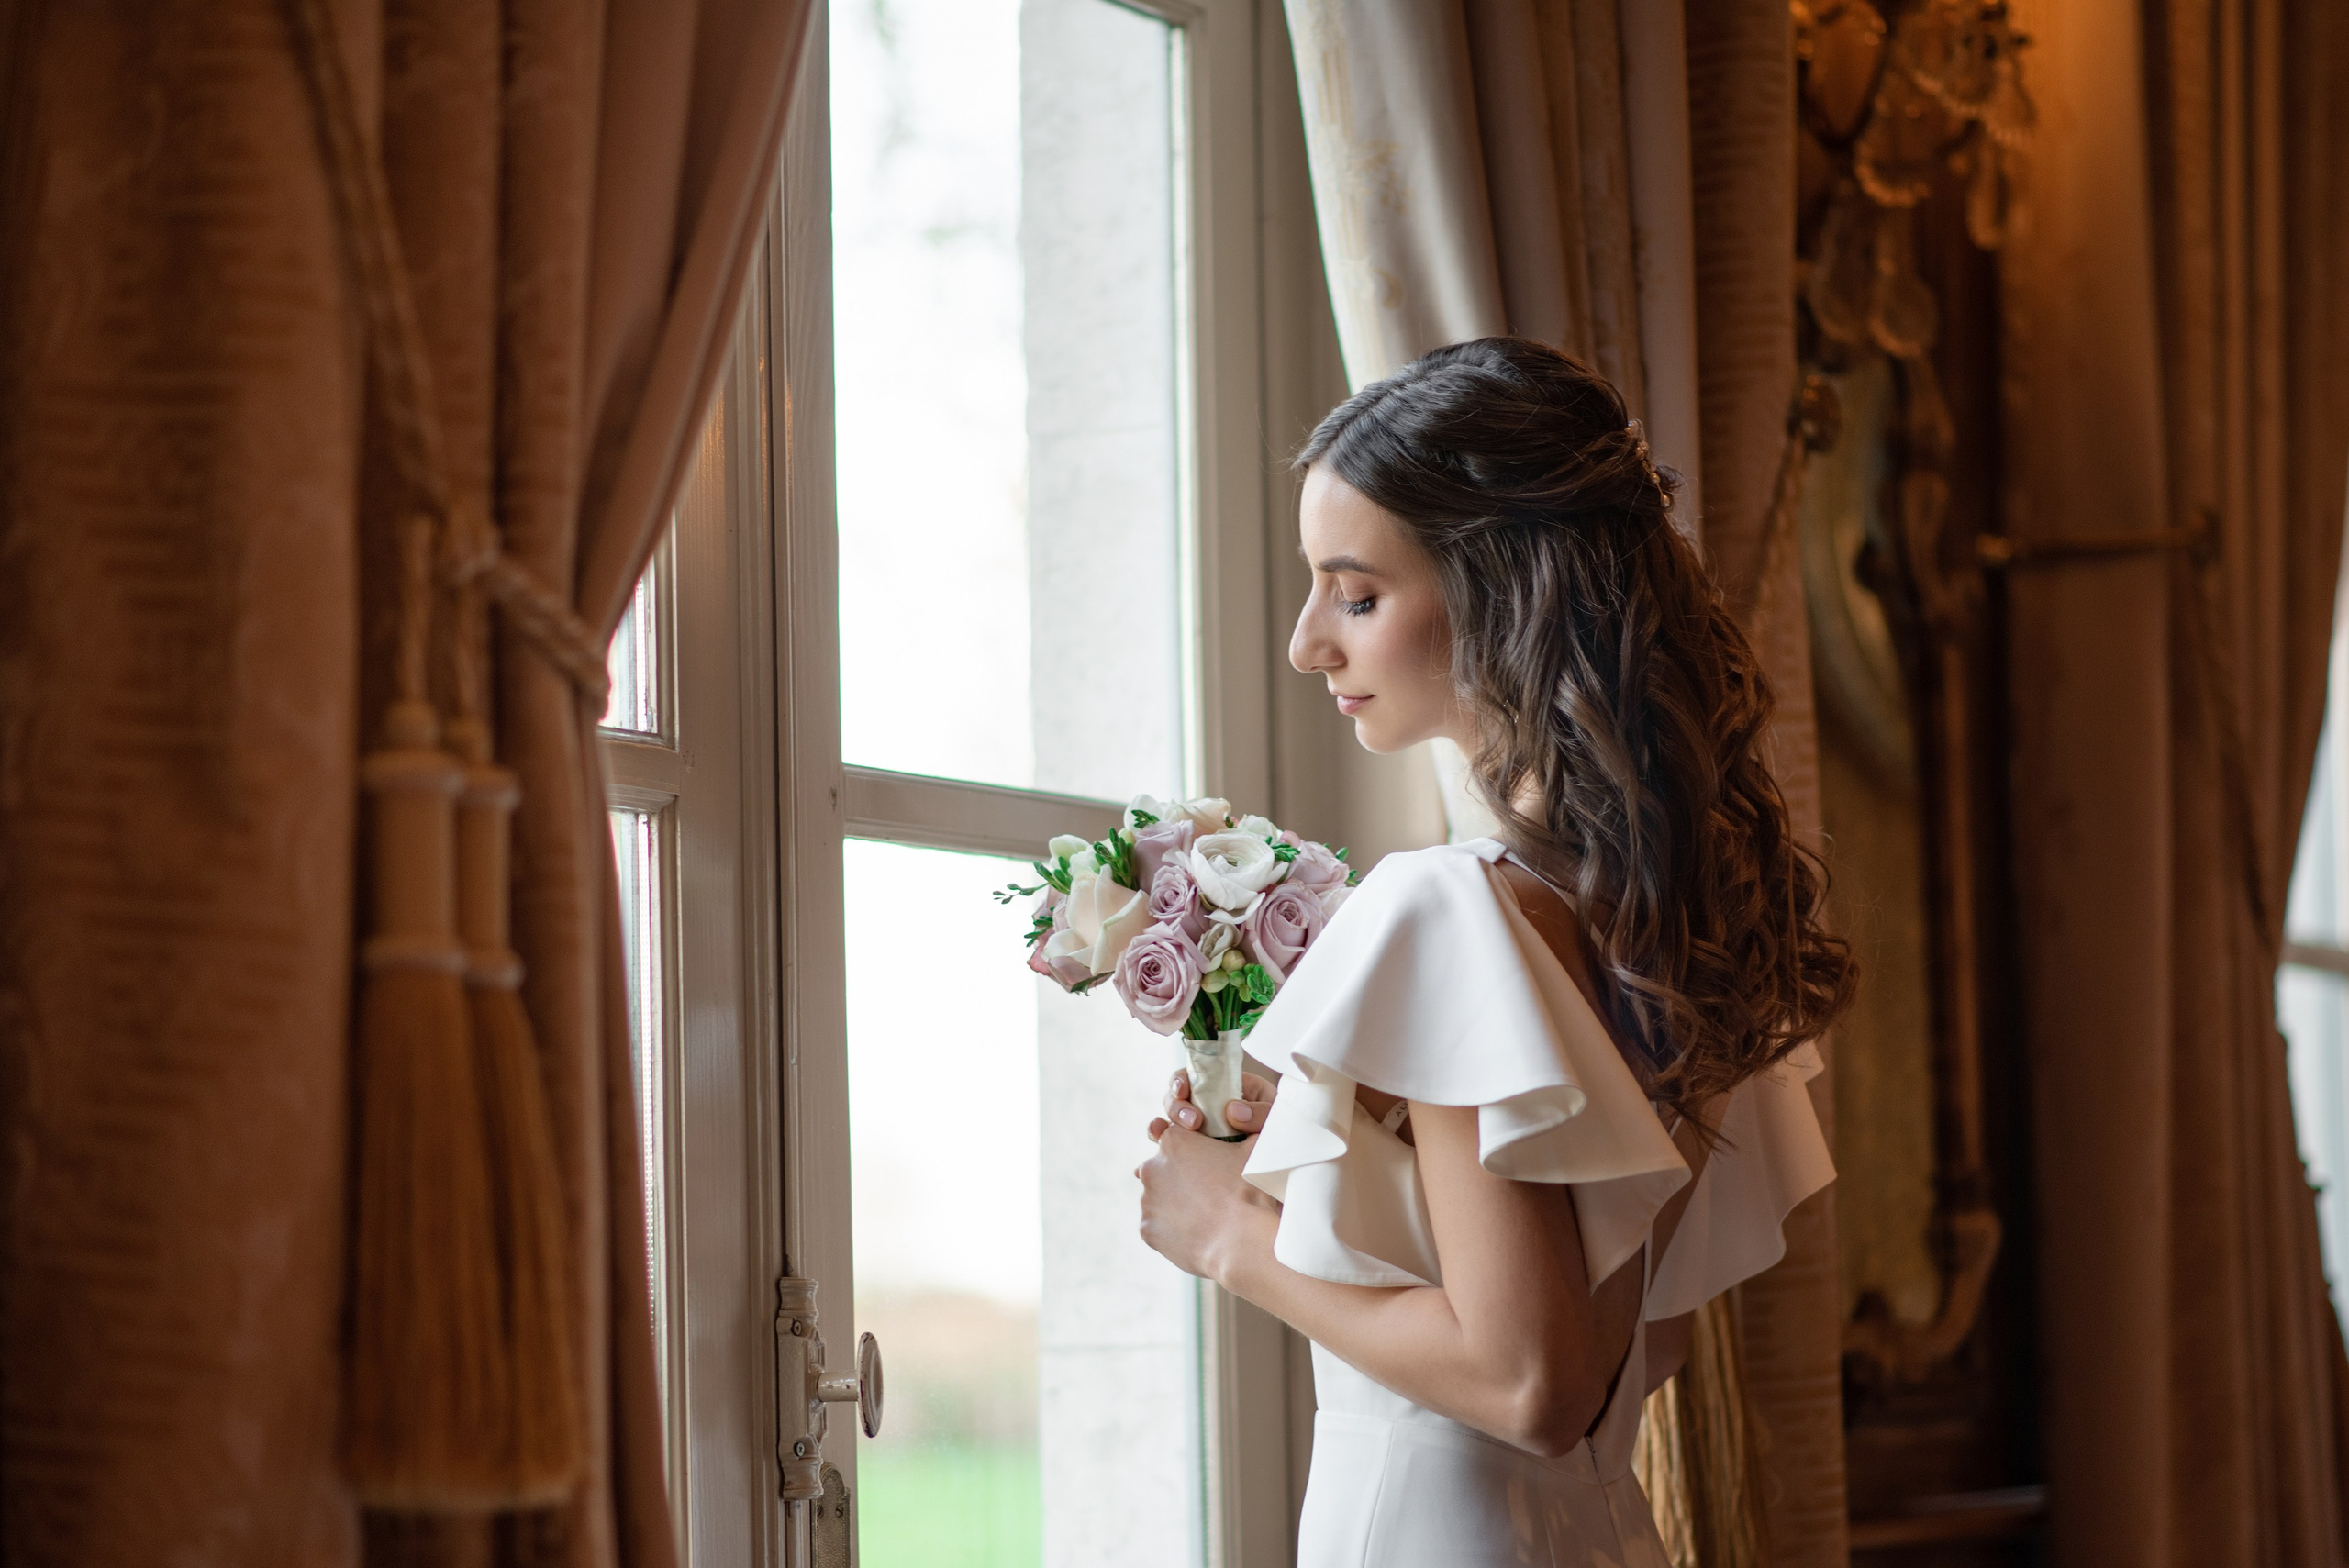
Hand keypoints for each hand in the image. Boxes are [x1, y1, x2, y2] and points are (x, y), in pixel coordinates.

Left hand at [1136, 1118, 1277, 1284]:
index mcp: (1174, 1141)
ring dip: (1175, 1202)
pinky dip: (1172, 1228)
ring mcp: (1147, 1200)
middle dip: (1181, 1176)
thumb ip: (1245, 1130)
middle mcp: (1151, 1167)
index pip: (1177, 1137)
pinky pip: (1158, 1225)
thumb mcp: (1255, 1148)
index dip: (1194, 1149)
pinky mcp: (1146, 1228)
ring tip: (1205, 1214)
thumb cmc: (1249, 1192)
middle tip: (1208, 1190)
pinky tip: (1196, 1232)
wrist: (1241, 1242)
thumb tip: (1249, 1121)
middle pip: (1163, 1167)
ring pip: (1159, 1197)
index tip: (1207, 1162)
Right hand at [1155, 1069, 1275, 1138]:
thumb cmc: (1279, 1136)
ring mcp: (1199, 1128)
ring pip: (1170, 1119)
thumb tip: (1233, 1111)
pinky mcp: (1192, 1150)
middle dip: (1177, 1106)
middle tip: (1192, 1122)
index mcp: (1228, 1087)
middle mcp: (1209, 1105)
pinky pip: (1168, 1145)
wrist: (1278, 1169)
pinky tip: (1150, 1147)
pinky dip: (1157, 1144)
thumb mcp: (1277, 1119)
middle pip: (1178, 1095)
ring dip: (1167, 1125)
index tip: (1183, 1091)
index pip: (1198, 1074)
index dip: (1184, 1079)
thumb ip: (1260, 1113)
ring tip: (1176, 1135)